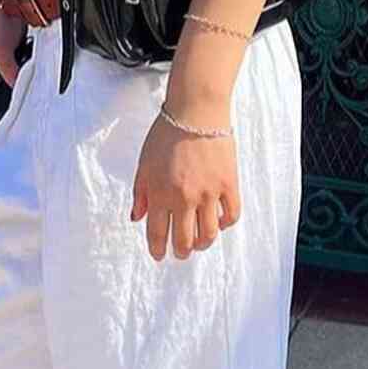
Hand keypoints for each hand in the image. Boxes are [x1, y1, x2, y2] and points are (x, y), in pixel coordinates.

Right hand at [0, 9, 28, 132]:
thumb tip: (19, 90)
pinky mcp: (12, 62)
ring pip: (3, 93)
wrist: (12, 5)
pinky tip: (32, 90)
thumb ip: (10, 73)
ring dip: (11, 102)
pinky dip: (22, 88)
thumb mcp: (2, 53)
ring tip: (23, 111)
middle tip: (11, 125)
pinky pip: (16, 81)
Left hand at [130, 109, 241, 259]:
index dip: (157, 249)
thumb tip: (137, 217)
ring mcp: (209, 193)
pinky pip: (231, 215)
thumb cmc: (165, 136)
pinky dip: (225, 224)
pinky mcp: (228, 185)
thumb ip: (140, 193)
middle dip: (181, 252)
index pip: (158, 233)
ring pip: (209, 234)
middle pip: (184, 240)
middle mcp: (185, 199)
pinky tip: (218, 222)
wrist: (195, 113)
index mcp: (161, 194)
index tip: (159, 255)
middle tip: (180, 253)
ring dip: (203, 244)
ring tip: (199, 243)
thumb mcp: (144, 164)